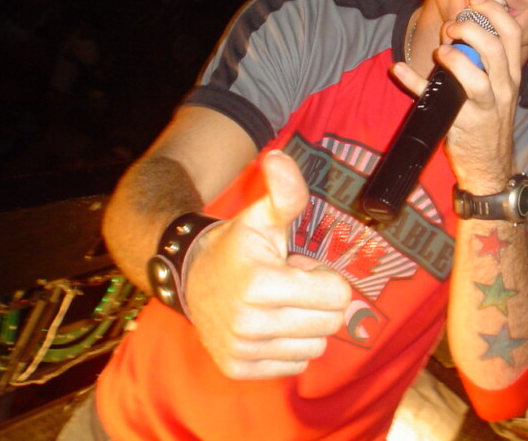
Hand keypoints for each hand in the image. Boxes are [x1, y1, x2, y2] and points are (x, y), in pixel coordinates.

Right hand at [183, 150, 351, 379]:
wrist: (190, 277)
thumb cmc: (237, 245)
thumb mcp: (261, 215)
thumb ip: (284, 192)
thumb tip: (279, 157)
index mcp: (260, 284)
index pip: (337, 296)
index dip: (322, 276)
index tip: (296, 267)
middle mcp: (249, 325)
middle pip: (331, 323)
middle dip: (317, 300)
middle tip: (288, 285)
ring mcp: (242, 351)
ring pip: (315, 346)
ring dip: (305, 324)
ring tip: (277, 304)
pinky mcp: (238, 369)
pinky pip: (295, 364)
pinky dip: (290, 346)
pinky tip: (269, 325)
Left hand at [393, 0, 518, 193]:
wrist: (491, 164)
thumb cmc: (490, 119)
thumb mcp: (499, 86)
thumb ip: (487, 59)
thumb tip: (463, 26)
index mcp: (511, 73)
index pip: (512, 32)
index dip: (494, 11)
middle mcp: (504, 87)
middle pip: (494, 47)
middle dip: (469, 28)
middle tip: (451, 29)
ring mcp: (486, 107)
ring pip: (477, 77)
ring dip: (454, 57)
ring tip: (441, 51)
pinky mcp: (462, 123)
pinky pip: (435, 99)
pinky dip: (413, 82)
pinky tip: (399, 69)